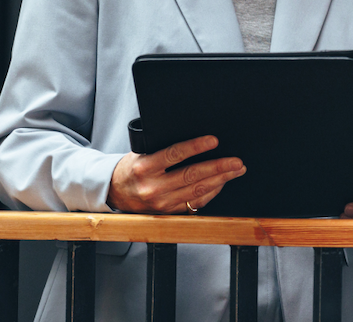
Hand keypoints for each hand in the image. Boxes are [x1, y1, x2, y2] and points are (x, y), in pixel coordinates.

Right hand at [108, 135, 244, 213]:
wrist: (115, 192)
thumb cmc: (132, 168)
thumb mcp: (141, 153)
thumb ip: (163, 149)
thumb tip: (195, 140)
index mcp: (144, 168)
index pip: (174, 155)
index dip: (196, 147)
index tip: (214, 140)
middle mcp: (153, 187)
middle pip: (191, 176)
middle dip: (218, 167)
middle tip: (237, 161)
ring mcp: (161, 203)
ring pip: (197, 191)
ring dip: (221, 180)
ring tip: (236, 170)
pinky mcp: (168, 212)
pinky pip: (195, 203)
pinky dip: (212, 193)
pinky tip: (223, 183)